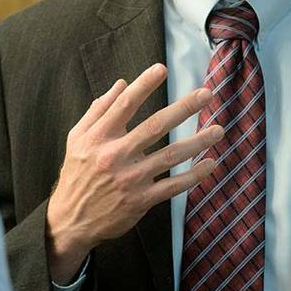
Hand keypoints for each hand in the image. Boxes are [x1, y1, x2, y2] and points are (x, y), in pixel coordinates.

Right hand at [45, 63, 222, 283]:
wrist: (71, 221)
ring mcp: (130, 179)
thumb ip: (99, 110)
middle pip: (155, 126)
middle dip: (183, 108)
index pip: (124, 105)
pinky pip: (173, 186)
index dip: (143, 85)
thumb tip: (122, 83)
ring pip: (170, 156)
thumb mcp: (77, 138)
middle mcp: (115, 155)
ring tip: (218, 130)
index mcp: (99, 137)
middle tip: (206, 93)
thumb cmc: (77, 174)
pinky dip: (193, 175)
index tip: (162, 69)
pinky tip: (210, 164)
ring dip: (197, 142)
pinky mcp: (140, 201)